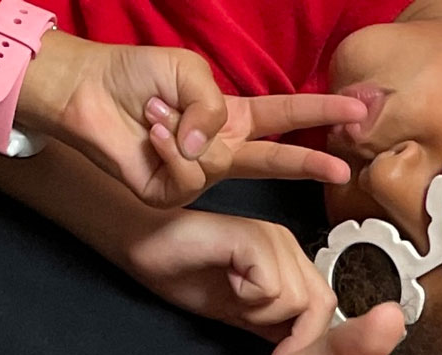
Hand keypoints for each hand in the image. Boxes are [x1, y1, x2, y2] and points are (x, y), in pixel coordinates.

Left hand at [29, 35, 366, 205]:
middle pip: (276, 161)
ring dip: (181, 128)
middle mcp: (219, 151)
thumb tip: (213, 151)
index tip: (357, 110)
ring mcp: (198, 176)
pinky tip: (146, 133)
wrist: (84, 93)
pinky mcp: (171, 194)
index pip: (284, 117)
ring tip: (152, 112)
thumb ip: (212, 107)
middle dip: (310, 162)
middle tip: (344, 168)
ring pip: (213, 163)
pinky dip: (164, 147)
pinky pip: (184, 175)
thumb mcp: (187, 73)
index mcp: (229, 118)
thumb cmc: (132, 75)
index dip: (320, 114)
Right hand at [121, 211, 335, 349]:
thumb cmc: (189, 274)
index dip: (308, 341)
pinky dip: (248, 297)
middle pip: (320, 305)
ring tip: (234, 295)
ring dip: (262, 313)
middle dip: (292, 335)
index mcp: (291, 260)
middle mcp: (288, 244)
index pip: (325, 308)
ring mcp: (272, 237)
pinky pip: (271, 287)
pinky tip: (226, 281)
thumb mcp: (244, 314)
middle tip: (256, 332)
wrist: (147, 246)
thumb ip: (278, 328)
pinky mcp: (253, 237)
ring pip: (296, 300)